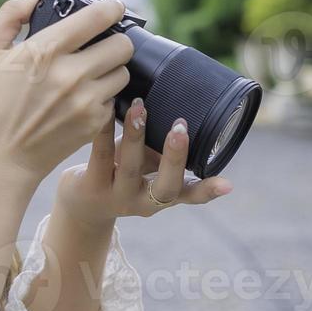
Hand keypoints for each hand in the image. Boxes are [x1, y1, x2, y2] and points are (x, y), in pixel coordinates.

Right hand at [0, 0, 133, 184]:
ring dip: (112, 68)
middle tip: (102, 43)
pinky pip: (116, 98)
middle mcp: (71, 75)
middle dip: (115, 40)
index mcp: (45, 51)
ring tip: (92, 71)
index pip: (97, 18)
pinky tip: (84, 96)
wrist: (4, 156)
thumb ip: (12, 12)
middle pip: (122, 45)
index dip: (112, 8)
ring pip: (124, 71)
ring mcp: (86, 101)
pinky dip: (104, 94)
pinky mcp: (95, 123)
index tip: (114, 8)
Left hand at [55, 96, 233, 226]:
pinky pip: (99, 154)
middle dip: (174, 158)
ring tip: (141, 107)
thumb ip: (163, 150)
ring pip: (129, 167)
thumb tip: (179, 107)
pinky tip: (107, 108)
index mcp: (163, 196)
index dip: (208, 190)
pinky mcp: (91, 186)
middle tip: (180, 129)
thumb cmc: (123, 175)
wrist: (83, 203)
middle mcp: (142, 201)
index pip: (190, 195)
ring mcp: (116, 196)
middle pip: (165, 187)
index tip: (228, 184)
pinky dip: (104, 130)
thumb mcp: (148, 167)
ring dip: (137, 135)